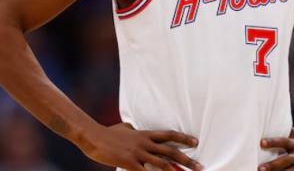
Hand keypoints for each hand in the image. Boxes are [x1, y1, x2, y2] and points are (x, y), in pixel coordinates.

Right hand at [79, 123, 202, 170]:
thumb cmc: (108, 132)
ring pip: (162, 163)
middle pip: (170, 151)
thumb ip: (133, 129)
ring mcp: (138, 153)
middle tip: (199, 166)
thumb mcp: (124, 127)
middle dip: (186, 160)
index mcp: (145, 134)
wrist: (94, 136)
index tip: (196, 142)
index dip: (184, 138)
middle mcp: (145, 143)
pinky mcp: (129, 163)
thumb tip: (135, 128)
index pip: (169, 135)